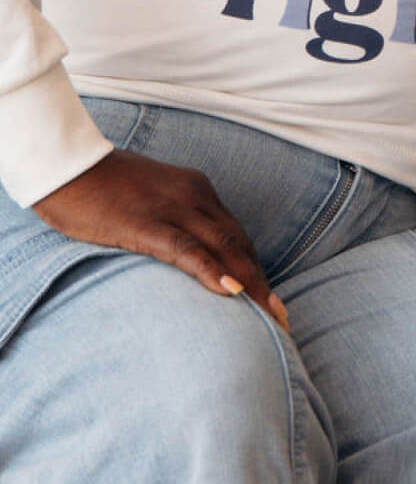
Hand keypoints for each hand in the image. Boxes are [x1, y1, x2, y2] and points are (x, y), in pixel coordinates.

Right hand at [32, 149, 288, 331]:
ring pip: (224, 248)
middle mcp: (196, 196)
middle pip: (238, 244)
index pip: (235, 235)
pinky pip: (188, 250)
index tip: (269, 299)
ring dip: (250, 284)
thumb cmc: (100, 188)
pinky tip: (232, 293)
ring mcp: (175, 208)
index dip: (254, 268)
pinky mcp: (148, 224)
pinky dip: (213, 271)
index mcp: (197, 191)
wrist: (67, 165)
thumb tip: (180, 254)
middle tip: (280, 317)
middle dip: (261, 282)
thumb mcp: (147, 202)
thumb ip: (168, 221)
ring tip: (267, 316)